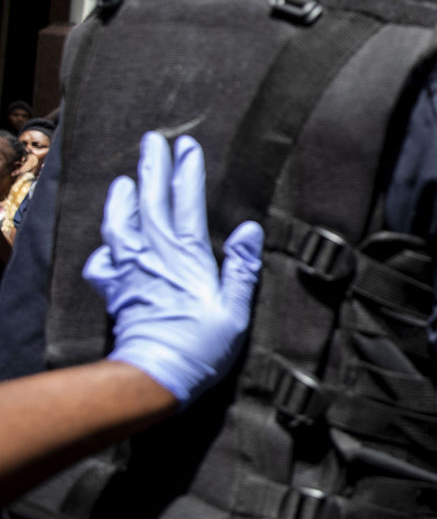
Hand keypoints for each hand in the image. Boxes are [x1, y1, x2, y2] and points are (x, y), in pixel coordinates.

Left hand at [83, 132, 263, 407]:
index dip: (187, 172)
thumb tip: (250, 228)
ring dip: (122, 198)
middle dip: (152, 168)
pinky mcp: (115, 290)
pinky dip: (106, 246)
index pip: (186, 202)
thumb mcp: (235, 309)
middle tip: (153, 141)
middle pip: (150, 201)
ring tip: (123, 181)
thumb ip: (242, 266)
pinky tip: (109, 243)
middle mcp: (154, 255)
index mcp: (186, 255)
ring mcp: (130, 271)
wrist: (154, 376)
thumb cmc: (200, 346)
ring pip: (120, 223)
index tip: (188, 146)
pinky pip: (104, 259)